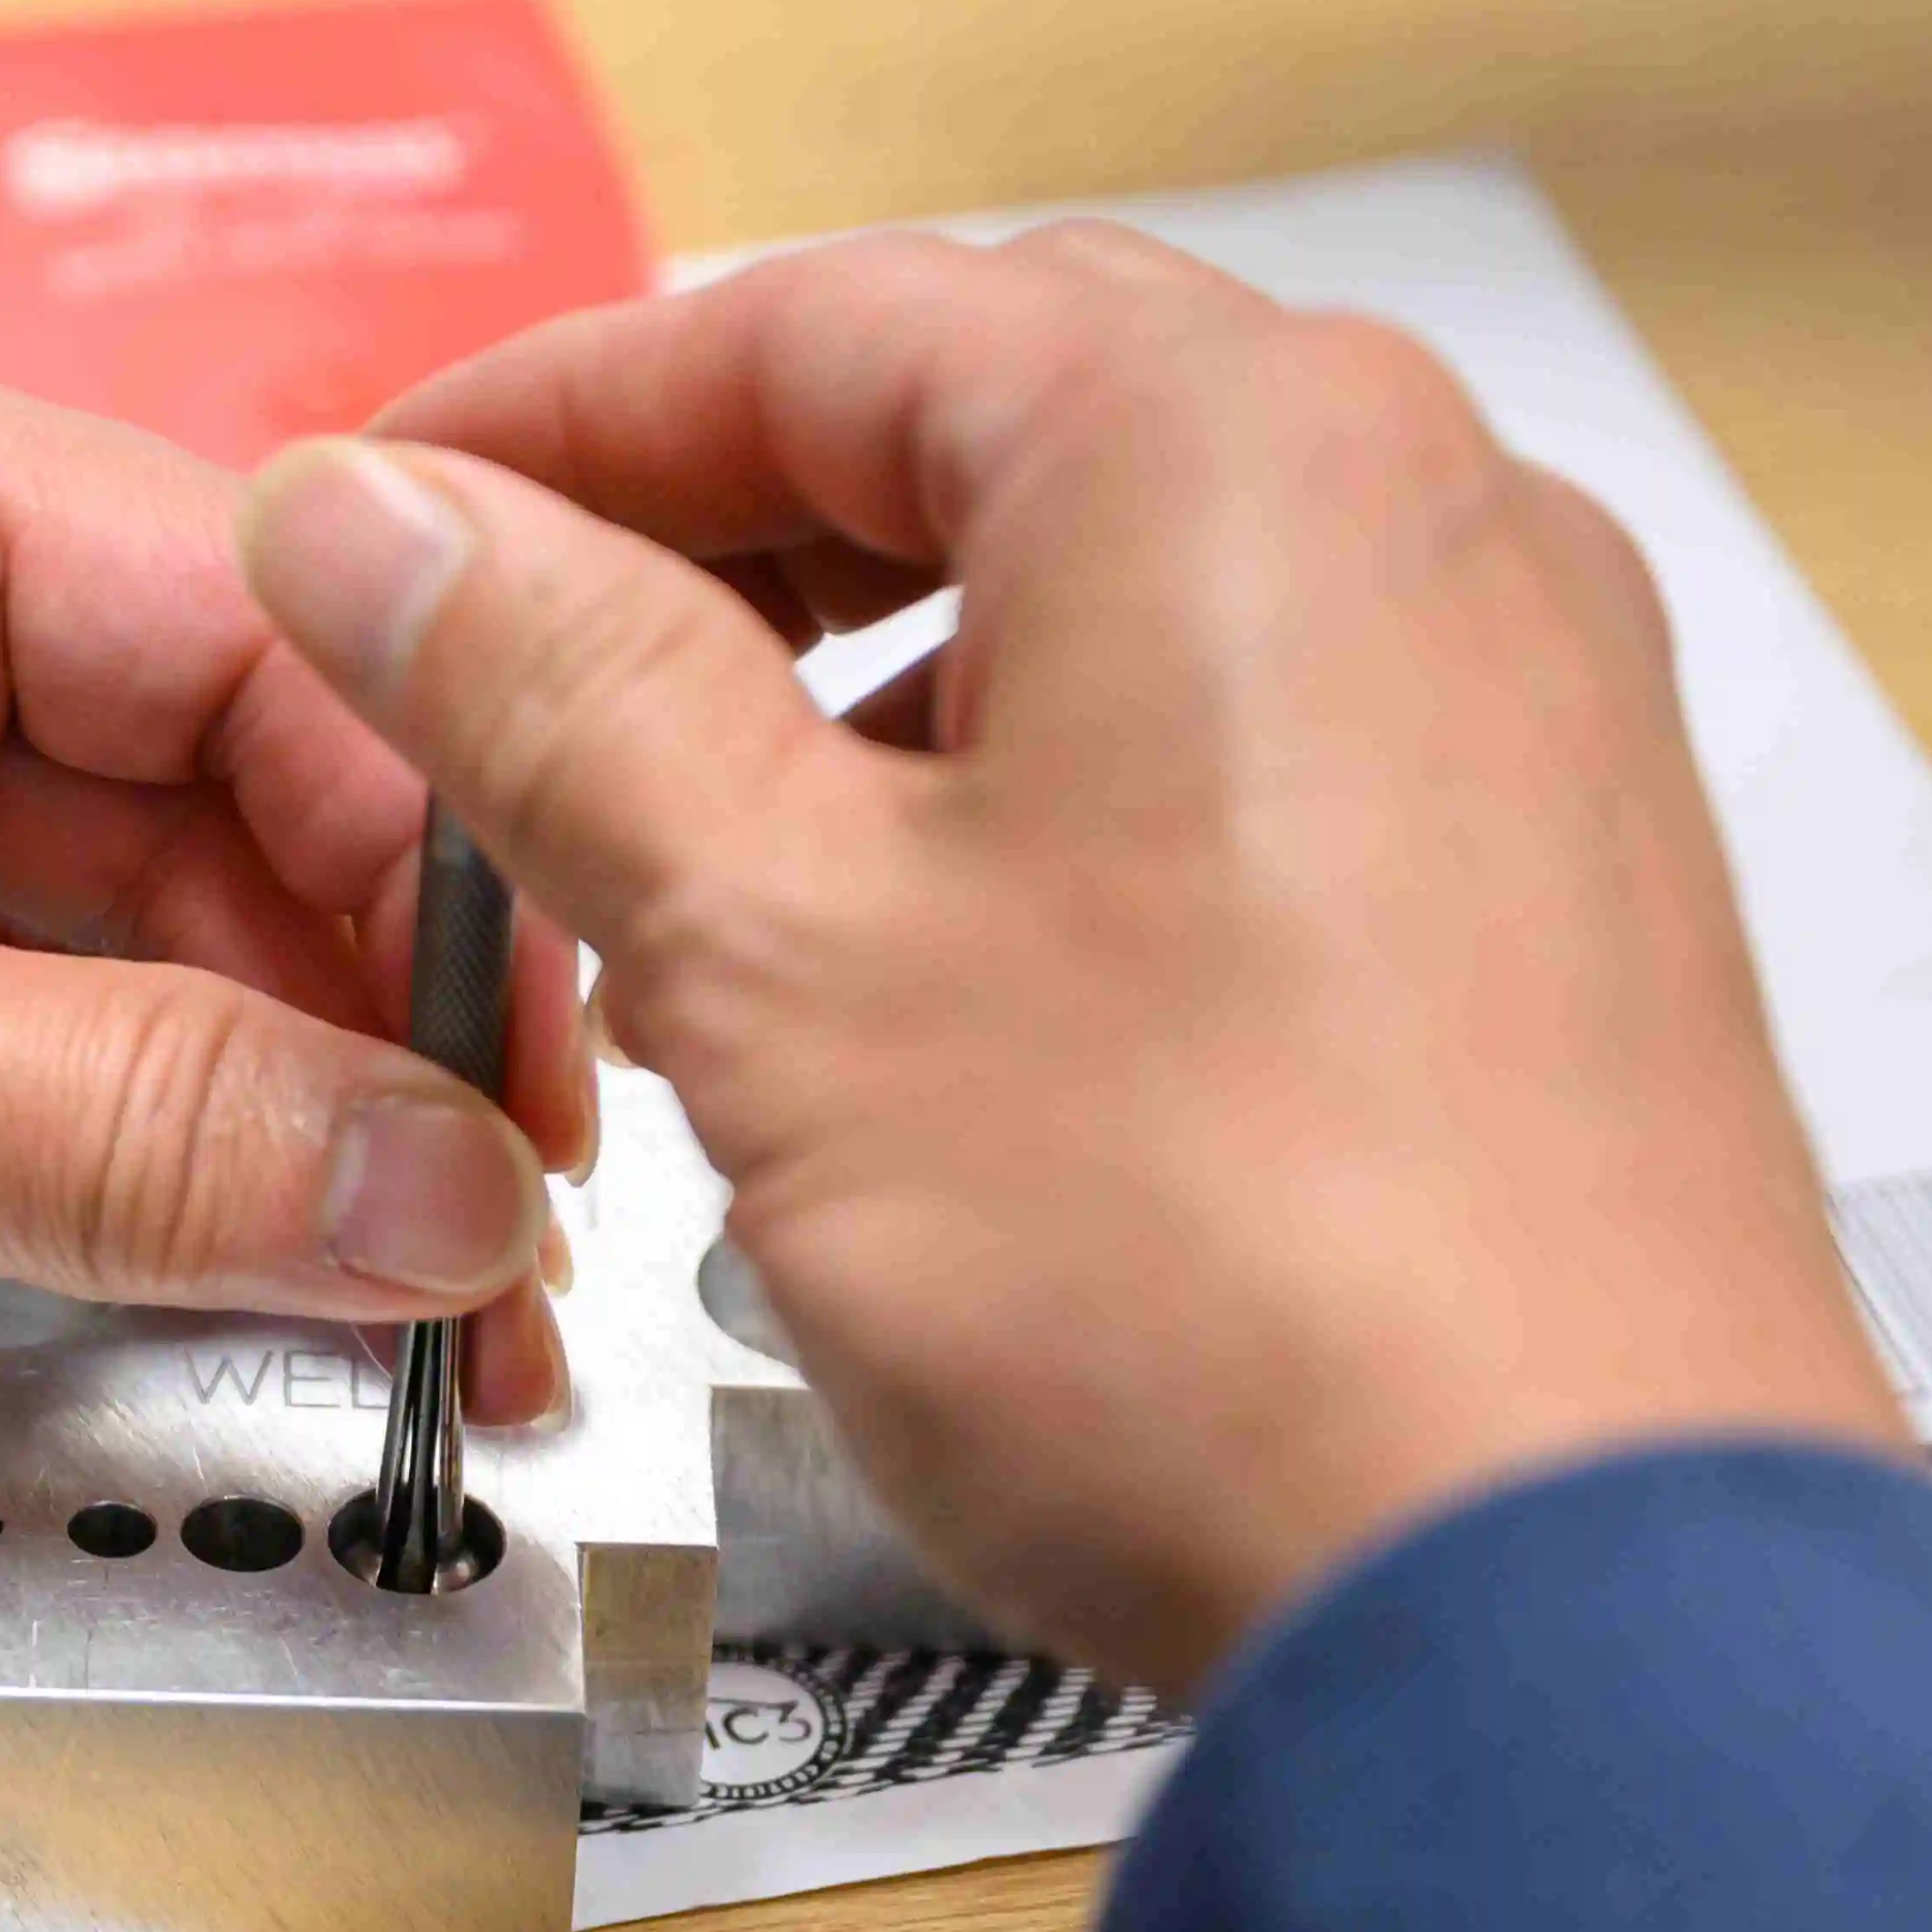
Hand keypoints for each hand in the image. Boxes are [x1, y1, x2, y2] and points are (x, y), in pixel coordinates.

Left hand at [0, 281, 594, 1534]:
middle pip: (202, 795)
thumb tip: (434, 1185)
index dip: (426, 851)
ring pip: (108, 959)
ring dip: (250, 1146)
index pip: (244, 618)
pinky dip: (101, 1202)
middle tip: (502, 1249)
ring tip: (408, 1322)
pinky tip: (224, 1306)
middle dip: (359, 1029)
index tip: (542, 1068)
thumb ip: (136, 1127)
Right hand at [238, 225, 1906, 1694]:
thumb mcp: (776, 950)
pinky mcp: (1550, 881)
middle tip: (506, 682)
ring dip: (869, 692)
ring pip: (1113, 596)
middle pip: (975, 429)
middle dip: (711, 554)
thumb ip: (552, 693)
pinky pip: (1243, 746)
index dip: (541, 426)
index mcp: (1227, 447)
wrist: (1552, 1604)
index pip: (801, 327)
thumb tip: (379, 524)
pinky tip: (926, 994)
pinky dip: (1040, 805)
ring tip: (697, 879)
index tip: (383, 526)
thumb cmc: (1217, 1283)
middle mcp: (1420, 513)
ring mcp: (1521, 697)